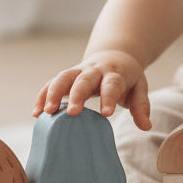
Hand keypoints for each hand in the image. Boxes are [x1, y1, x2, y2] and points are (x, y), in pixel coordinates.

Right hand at [33, 50, 151, 129]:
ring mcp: (78, 71)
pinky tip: (36, 113)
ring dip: (54, 93)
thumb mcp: (140, 88)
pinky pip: (52, 83)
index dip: (109, 98)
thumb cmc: (127, 77)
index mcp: (115, 73)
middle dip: (77, 95)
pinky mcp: (67, 76)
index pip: (112, 84)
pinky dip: (43, 96)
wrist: (114, 56)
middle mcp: (95, 71)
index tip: (106, 114)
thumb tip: (146, 126)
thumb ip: (141, 106)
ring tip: (46, 112)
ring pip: (63, 77)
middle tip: (72, 112)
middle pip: (84, 79)